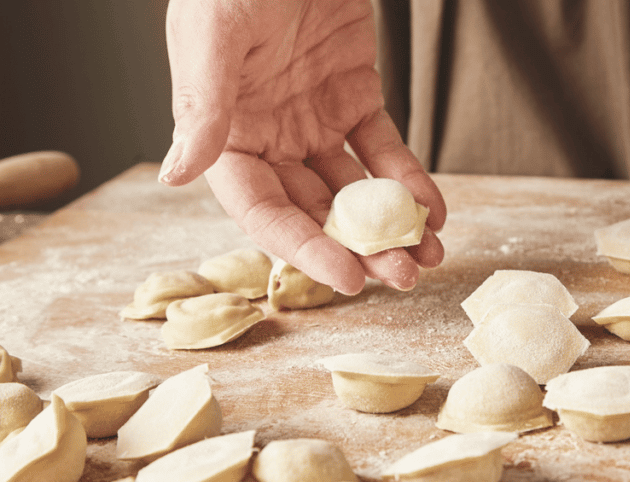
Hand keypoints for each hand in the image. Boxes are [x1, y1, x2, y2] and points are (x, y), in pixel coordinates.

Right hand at [160, 0, 443, 293]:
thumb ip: (202, 106)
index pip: (263, 210)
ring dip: (390, 226)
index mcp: (224, 134)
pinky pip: (384, 149)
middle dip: (359, 248)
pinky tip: (433, 209)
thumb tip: (174, 175)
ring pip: (354, 190)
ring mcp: (313, 120)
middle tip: (402, 276)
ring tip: (427, 256)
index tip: (347, 279)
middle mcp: (269, 137)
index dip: (304, 248)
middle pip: (315, 210)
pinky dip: (409, 181)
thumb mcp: (214, 33)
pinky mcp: (354, 97)